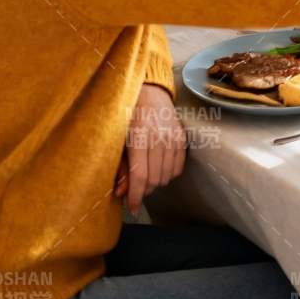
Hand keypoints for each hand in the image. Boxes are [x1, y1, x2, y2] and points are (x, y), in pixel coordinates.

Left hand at [115, 83, 185, 212]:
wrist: (149, 91)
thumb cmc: (127, 114)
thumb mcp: (117, 137)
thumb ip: (120, 165)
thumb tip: (120, 191)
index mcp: (139, 137)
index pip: (140, 176)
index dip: (136, 196)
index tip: (132, 207)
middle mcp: (159, 138)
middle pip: (155, 179)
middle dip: (144, 190)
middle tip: (135, 188)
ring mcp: (173, 138)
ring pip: (167, 175)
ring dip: (156, 182)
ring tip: (145, 176)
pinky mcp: (182, 138)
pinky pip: (178, 167)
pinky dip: (168, 173)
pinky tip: (158, 168)